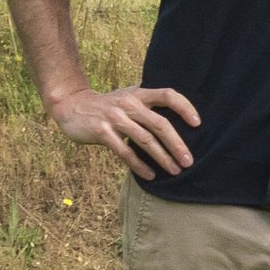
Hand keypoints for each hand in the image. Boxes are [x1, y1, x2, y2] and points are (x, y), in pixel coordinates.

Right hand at [49, 82, 200, 178]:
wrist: (71, 105)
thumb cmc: (108, 105)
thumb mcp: (128, 96)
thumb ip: (149, 102)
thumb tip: (179, 119)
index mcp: (139, 94)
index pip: (168, 95)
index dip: (185, 107)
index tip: (198, 124)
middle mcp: (129, 104)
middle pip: (159, 124)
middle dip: (177, 144)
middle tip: (189, 161)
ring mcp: (115, 118)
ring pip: (144, 140)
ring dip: (162, 157)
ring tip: (175, 171)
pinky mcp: (102, 132)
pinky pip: (125, 152)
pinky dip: (139, 165)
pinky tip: (150, 175)